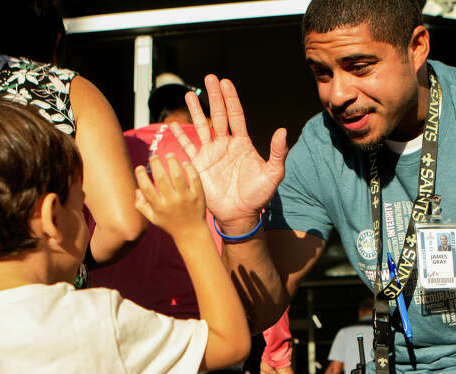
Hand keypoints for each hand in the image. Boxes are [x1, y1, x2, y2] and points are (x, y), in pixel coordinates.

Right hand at [133, 154, 205, 240]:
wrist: (191, 232)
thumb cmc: (170, 224)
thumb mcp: (153, 218)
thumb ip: (141, 205)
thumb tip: (137, 190)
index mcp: (159, 206)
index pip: (146, 188)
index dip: (141, 176)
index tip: (140, 167)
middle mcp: (172, 202)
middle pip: (161, 178)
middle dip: (156, 164)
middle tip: (154, 156)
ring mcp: (185, 198)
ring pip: (178, 176)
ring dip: (172, 162)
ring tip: (169, 155)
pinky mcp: (198, 195)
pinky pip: (194, 179)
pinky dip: (189, 169)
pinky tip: (184, 163)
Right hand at [171, 74, 288, 231]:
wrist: (240, 214)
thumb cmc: (258, 196)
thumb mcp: (273, 173)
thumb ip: (277, 152)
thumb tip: (283, 130)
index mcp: (242, 143)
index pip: (235, 115)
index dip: (230, 98)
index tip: (226, 82)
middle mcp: (225, 144)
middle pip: (218, 114)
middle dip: (214, 96)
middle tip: (209, 78)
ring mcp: (211, 154)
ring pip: (201, 126)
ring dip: (195, 110)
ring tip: (187, 94)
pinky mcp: (199, 165)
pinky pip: (188, 147)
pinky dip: (180, 136)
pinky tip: (173, 125)